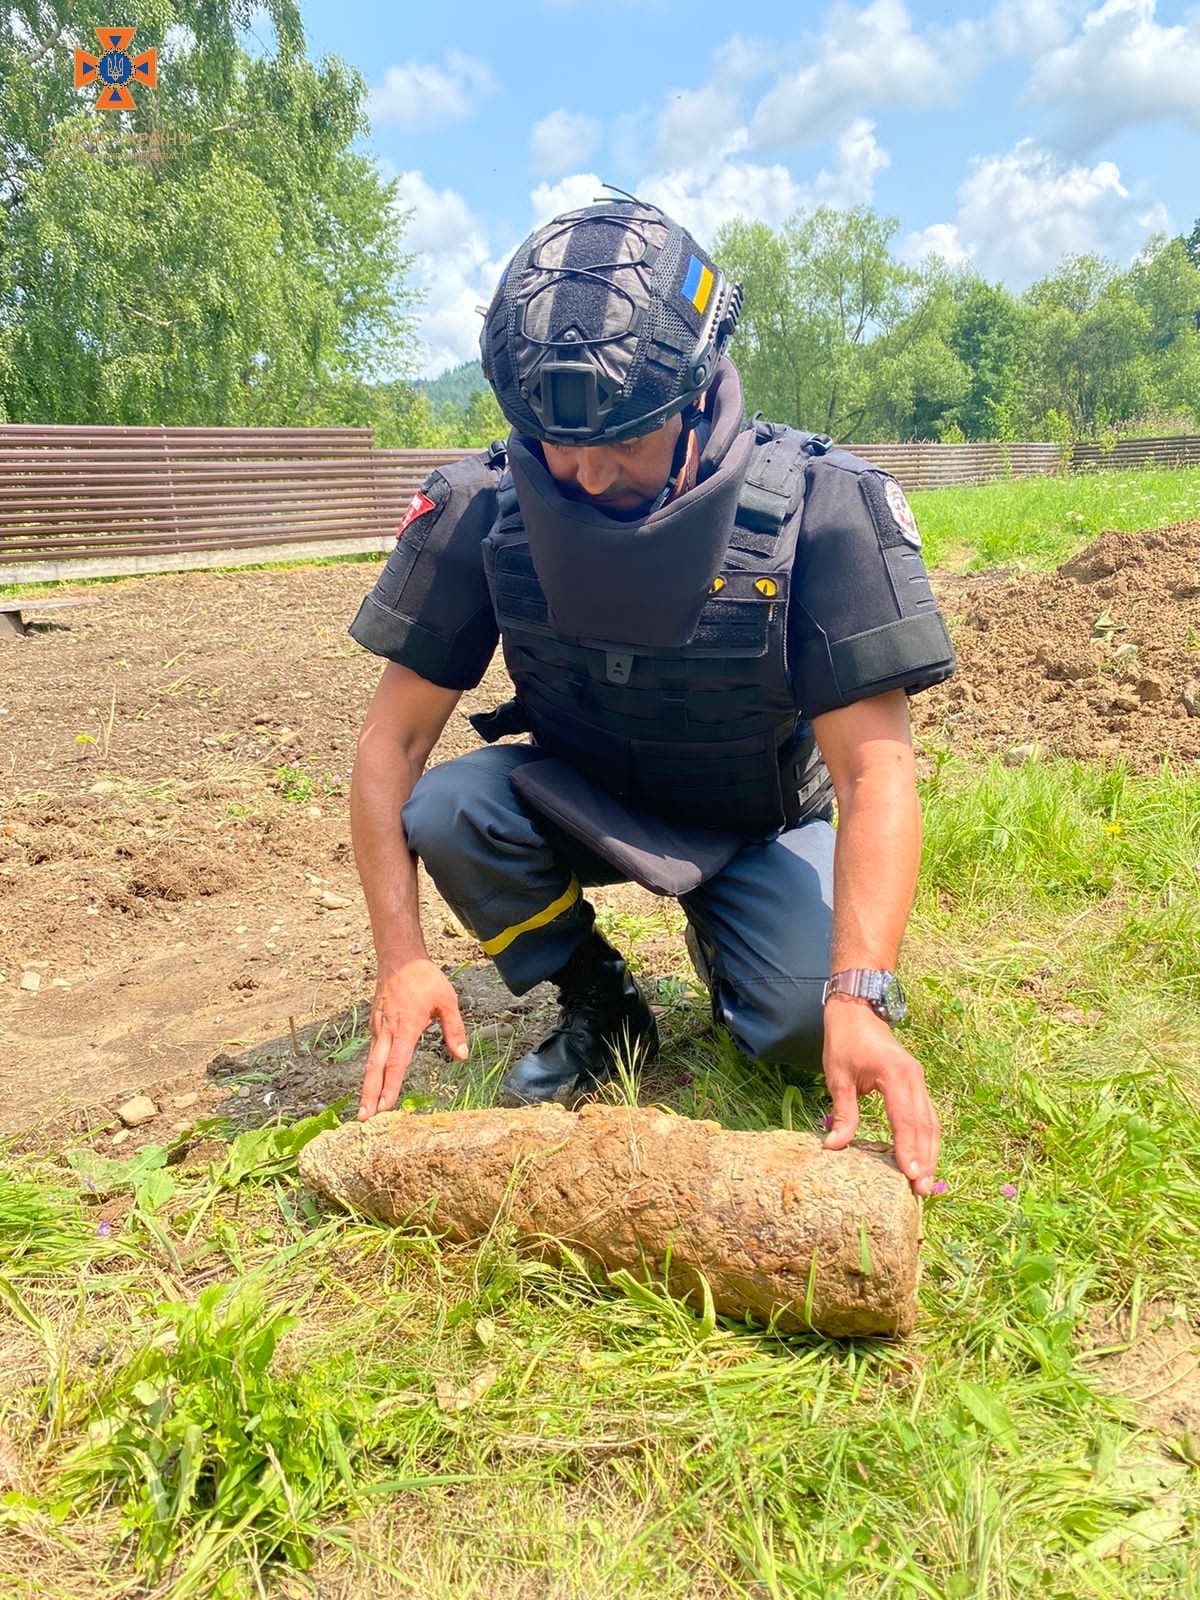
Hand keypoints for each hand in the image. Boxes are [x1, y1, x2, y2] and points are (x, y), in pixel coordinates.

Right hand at [357, 957, 468, 1118]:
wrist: (399, 958)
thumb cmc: (425, 979)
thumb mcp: (447, 1001)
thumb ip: (454, 1029)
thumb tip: (461, 1056)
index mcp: (406, 1027)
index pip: (396, 1063)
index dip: (390, 1087)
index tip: (385, 1108)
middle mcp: (387, 1031)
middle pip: (375, 1069)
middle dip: (370, 1095)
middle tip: (364, 1119)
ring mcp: (378, 1028)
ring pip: (371, 1062)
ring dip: (368, 1086)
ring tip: (365, 1110)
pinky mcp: (375, 1024)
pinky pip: (372, 1051)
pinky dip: (371, 1071)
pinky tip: (372, 1084)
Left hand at [820, 1000, 940, 1195]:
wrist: (857, 1011)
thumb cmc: (845, 1042)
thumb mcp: (838, 1077)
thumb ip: (843, 1113)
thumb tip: (834, 1146)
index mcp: (895, 1075)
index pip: (904, 1119)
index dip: (908, 1148)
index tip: (910, 1175)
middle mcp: (914, 1079)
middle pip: (925, 1125)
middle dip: (925, 1159)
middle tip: (922, 1190)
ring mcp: (919, 1080)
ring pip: (931, 1122)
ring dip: (930, 1152)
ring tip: (926, 1182)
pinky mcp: (917, 1083)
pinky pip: (927, 1115)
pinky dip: (927, 1139)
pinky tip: (923, 1158)